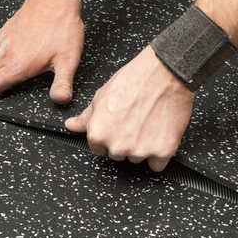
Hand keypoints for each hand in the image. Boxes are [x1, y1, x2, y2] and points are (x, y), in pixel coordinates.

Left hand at [65, 46, 195, 170]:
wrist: (165, 73)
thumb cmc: (134, 80)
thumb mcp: (102, 95)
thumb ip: (86, 117)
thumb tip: (72, 126)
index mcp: (99, 134)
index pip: (98, 148)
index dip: (108, 135)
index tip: (117, 124)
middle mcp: (118, 146)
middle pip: (118, 155)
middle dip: (124, 141)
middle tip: (134, 120)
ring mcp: (140, 151)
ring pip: (137, 158)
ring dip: (142, 147)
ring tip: (148, 122)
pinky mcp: (162, 151)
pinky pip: (157, 164)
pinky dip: (159, 153)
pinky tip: (159, 134)